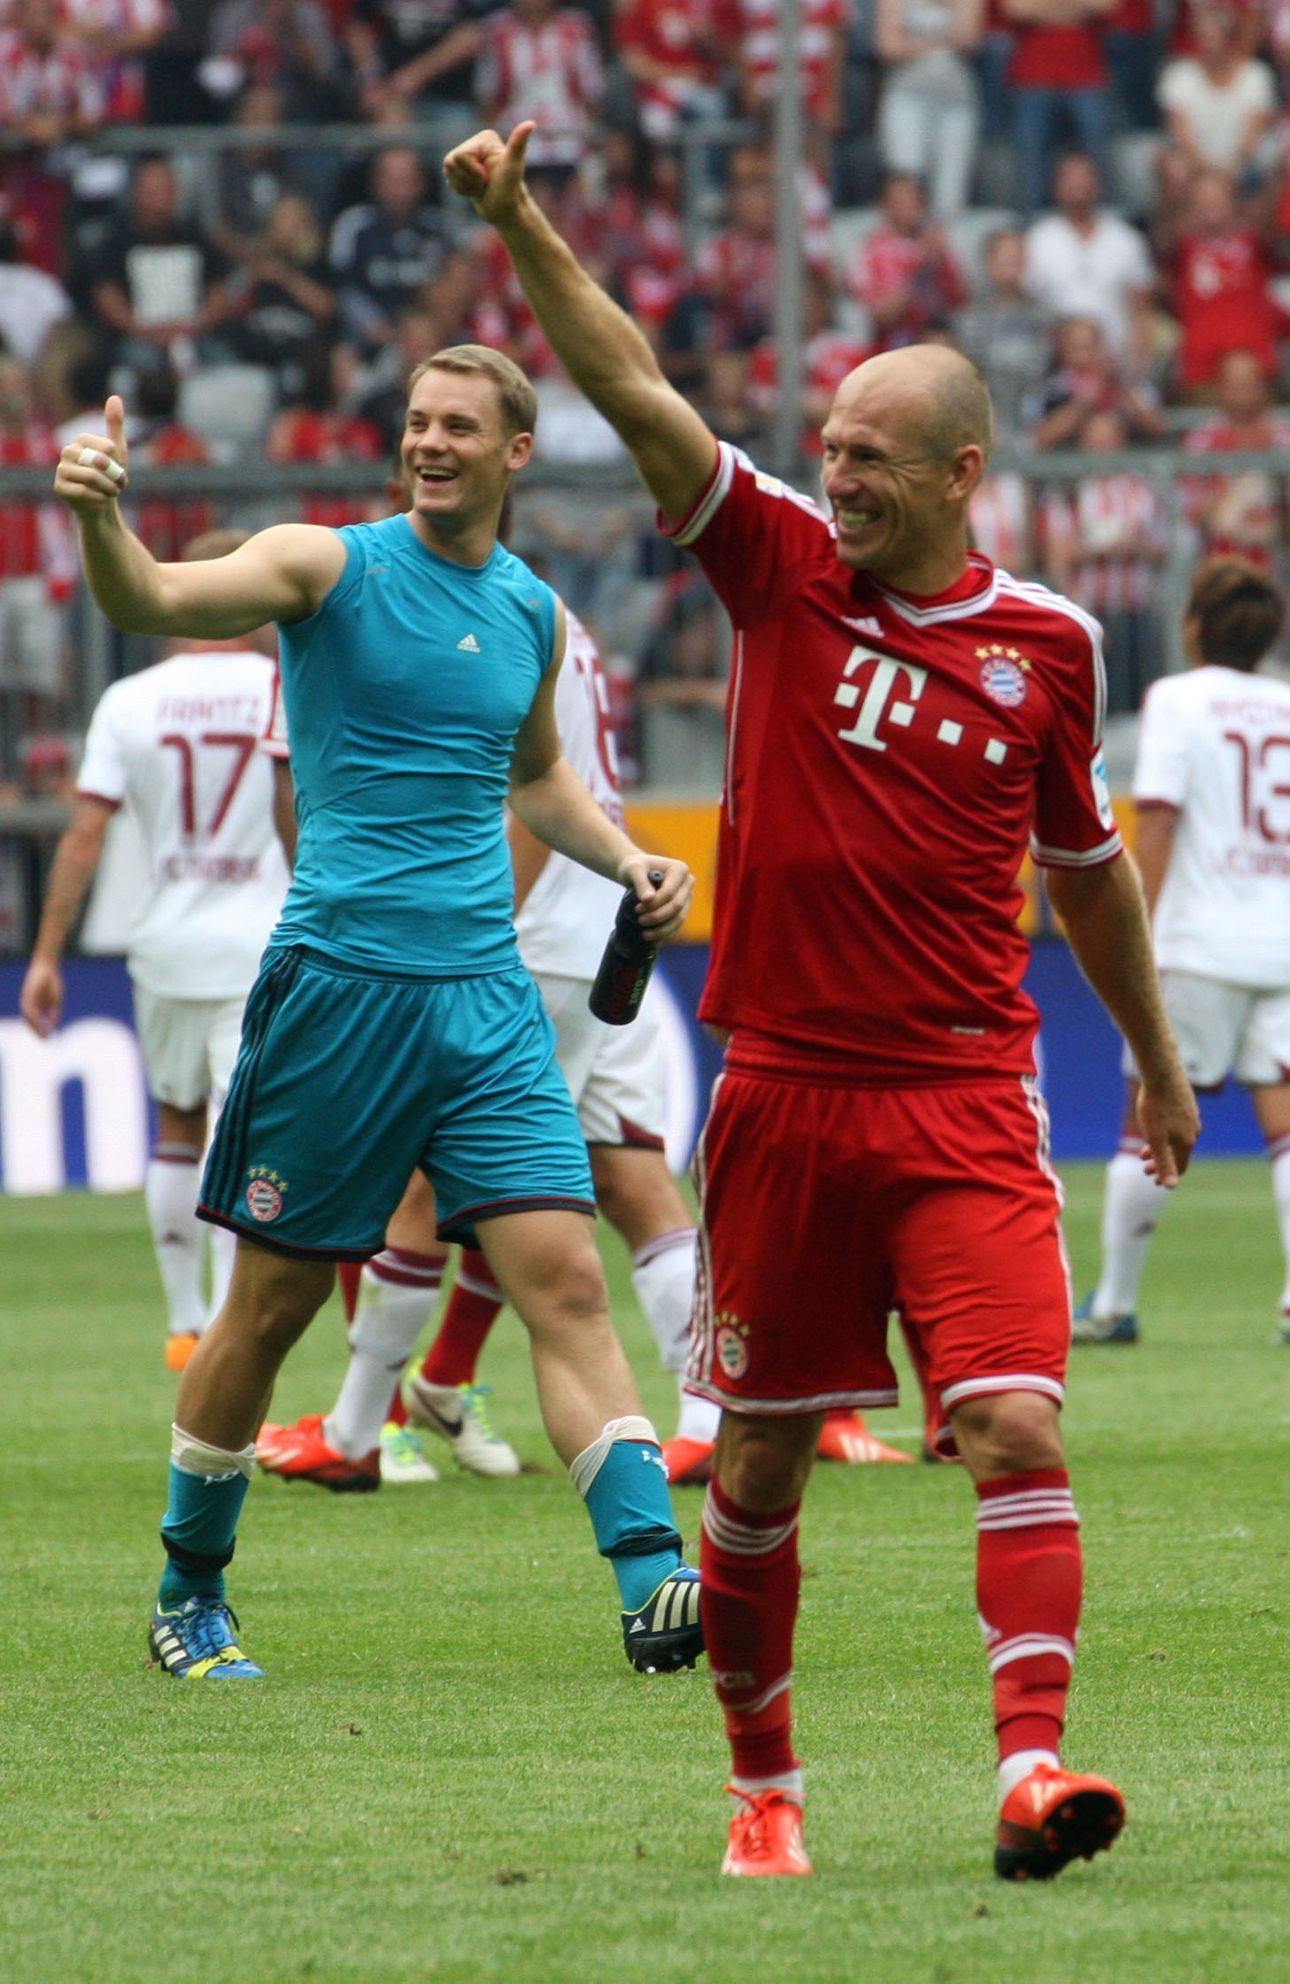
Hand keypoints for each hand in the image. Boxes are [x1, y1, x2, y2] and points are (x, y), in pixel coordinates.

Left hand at [20, 957, 63, 1037]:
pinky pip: (28, 1008)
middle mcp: (29, 1005)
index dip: (41, 1031)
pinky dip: (33, 1016)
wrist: (48, 968)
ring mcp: (27, 1000)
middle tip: (45, 1040)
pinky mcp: (26, 995)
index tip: (48, 1039)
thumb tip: (54, 1027)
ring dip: (35, 1027)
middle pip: (30, 1022)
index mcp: (36, 1007)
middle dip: (37, 1032)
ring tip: (43, 1034)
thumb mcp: (55, 1001)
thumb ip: (54, 1013)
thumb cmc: (53, 983)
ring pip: (28, 1017)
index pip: (36, 1023)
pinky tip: (40, 1022)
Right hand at [54, 395, 128, 512]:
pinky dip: (98, 499)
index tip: (122, 474)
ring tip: (111, 494)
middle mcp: (68, 451)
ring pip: (91, 478)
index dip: (119, 464)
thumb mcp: (117, 451)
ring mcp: (61, 469)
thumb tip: (115, 397)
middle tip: (119, 486)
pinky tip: (99, 501)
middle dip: (114, 478)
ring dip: (108, 490)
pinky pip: (83, 493)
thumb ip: (115, 424)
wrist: (101, 504)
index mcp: (82, 440)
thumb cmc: (109, 476)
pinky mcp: (59, 487)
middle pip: (99, 462)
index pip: (108, 448)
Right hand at [443, 121, 535, 222]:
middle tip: (484, 183)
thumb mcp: (513, 167)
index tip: (489, 176)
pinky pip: (448, 179)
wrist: (506, 212)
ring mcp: (467, 156)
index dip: (473, 172)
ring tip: (481, 187)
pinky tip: (475, 190)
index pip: (460, 155)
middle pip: (450, 162)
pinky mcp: (462, 169)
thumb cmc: (510, 190)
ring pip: (447, 170)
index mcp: (485, 138)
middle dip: (467, 179)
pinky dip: (461, 190)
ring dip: (464, 186)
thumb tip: (531, 123)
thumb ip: (518, 145)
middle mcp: (475, 143)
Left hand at [617, 854, 693, 942]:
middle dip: (657, 917)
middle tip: (640, 920)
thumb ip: (640, 882)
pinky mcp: (682, 910)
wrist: (636, 873)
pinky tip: (654, 942)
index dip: (654, 904)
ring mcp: (687, 898)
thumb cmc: (635, 868)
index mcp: (680, 869)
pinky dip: (666, 935)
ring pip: (679, 919)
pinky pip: (677, 926)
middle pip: (676, 907)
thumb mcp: (633, 870)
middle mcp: (687, 884)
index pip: (670, 892)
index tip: (637, 909)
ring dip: (662, 930)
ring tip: (645, 934)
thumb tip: (648, 899)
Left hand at [1133, 1069, 1199, 1187]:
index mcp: (1187, 1141)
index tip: (1151, 1177)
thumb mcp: (1156, 1139)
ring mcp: (1191, 1116)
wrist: (1162, 1073)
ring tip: (1143, 1148)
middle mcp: (1194, 1130)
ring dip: (1161, 1147)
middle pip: (1179, 1153)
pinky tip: (1154, 1126)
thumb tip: (1171, 1186)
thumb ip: (1164, 1163)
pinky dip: (1165, 1132)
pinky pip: (1177, 1125)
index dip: (1166, 1175)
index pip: (1180, 1166)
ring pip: (1177, 1138)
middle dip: (1161, 1162)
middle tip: (1143, 1165)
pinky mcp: (1186, 1103)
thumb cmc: (1156, 1107)